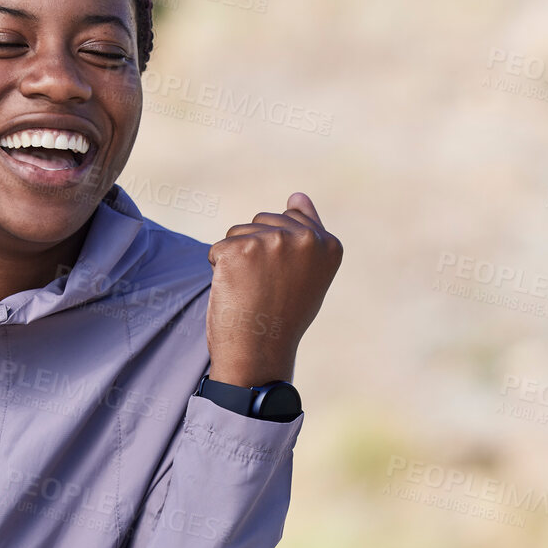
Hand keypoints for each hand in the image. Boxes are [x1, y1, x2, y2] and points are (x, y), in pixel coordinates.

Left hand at [204, 192, 342, 385]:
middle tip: (266, 289)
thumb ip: (308, 232)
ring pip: (238, 231)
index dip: (280, 253)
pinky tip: (235, 292)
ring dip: (237, 259)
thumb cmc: (283, 316)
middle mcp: (304, 238)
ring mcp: (271, 242)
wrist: (259, 353)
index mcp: (329, 244)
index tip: (285, 280)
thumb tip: (297, 195)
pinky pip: (218, 249)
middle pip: (262, 220)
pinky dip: (219, 270)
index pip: (292, 217)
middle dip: (256, 250)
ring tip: (251, 291)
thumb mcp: (308, 274)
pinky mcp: (238, 249)